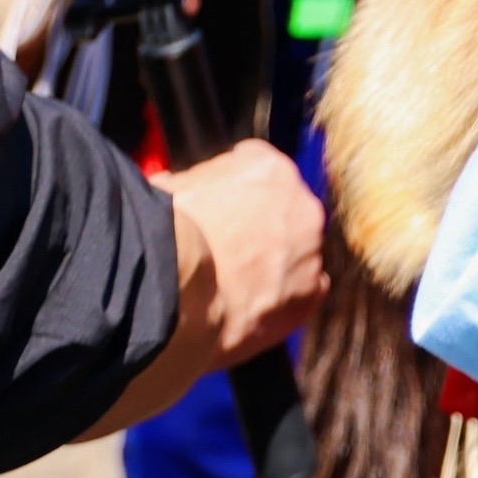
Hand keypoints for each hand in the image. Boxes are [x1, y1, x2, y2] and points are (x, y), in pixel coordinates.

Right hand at [160, 140, 327, 367]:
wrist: (174, 284)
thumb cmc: (167, 233)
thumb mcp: (170, 189)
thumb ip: (190, 185)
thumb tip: (175, 191)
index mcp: (268, 169)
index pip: (260, 169)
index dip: (236, 193)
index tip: (221, 209)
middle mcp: (301, 205)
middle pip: (285, 213)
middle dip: (261, 228)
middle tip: (229, 250)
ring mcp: (310, 250)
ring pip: (298, 254)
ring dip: (274, 265)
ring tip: (236, 285)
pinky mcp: (309, 293)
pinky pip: (305, 294)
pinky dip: (284, 301)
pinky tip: (255, 308)